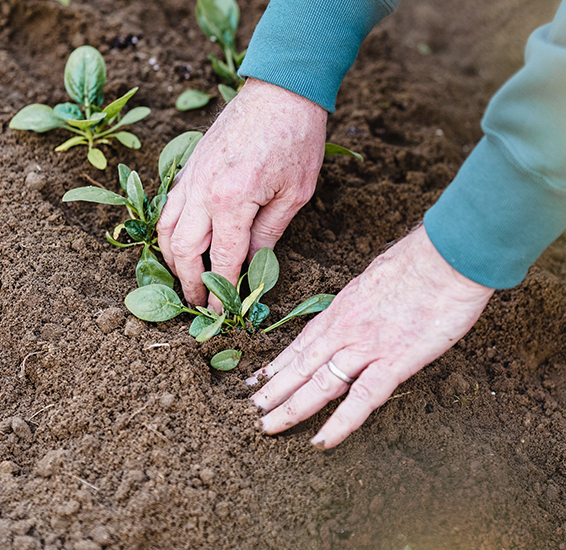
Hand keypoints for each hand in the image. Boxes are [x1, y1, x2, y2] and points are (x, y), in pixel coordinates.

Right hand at [157, 78, 326, 307]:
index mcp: (232, 200)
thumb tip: (255, 265)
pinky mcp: (189, 164)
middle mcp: (203, 190)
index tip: (222, 314)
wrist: (281, 89)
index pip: (221, 260)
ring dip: (171, 259)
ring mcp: (191, 175)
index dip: (221, 291)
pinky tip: (182, 241)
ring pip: (166, 228)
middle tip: (198, 304)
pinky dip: (170, 229)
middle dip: (188, 283)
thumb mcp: (296, 192)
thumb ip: (270, 232)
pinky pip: (169, 205)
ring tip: (185, 279)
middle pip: (182, 250)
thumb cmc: (297, 137)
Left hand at [248, 225, 492, 447]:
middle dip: (274, 390)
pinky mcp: (395, 361)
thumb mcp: (378, 275)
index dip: (280, 363)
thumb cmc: (421, 260)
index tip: (260, 379)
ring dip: (292, 408)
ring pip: (320, 383)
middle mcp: (347, 328)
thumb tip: (364, 304)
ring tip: (268, 427)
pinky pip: (362, 399)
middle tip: (250, 410)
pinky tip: (321, 441)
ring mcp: (368, 346)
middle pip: (302, 364)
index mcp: (344, 307)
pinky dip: (340, 423)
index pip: (303, 341)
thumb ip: (366, 297)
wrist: (448, 256)